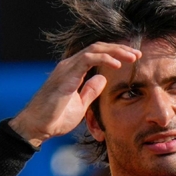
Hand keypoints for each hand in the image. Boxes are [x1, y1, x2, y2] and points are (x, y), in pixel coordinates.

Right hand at [9, 42, 140, 146]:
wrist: (37, 127)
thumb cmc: (55, 118)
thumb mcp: (80, 105)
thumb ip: (90, 91)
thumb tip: (103, 79)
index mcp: (73, 71)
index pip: (97, 54)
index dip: (116, 54)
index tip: (134, 60)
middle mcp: (70, 65)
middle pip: (99, 47)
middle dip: (120, 49)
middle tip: (138, 54)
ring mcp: (67, 68)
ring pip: (95, 49)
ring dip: (117, 51)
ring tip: (133, 57)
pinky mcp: (66, 74)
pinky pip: (88, 59)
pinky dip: (105, 58)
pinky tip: (118, 64)